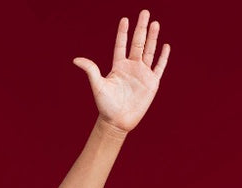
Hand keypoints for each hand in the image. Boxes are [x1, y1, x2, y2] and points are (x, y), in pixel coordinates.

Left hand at [73, 11, 169, 133]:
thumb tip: (75, 60)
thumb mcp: (97, 86)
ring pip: (149, 51)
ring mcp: (142, 74)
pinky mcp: (152, 83)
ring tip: (155, 23)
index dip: (123, 33)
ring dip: (152, 37)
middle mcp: (131, 67)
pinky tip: (166, 45)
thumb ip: (90, 70)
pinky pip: (159, 67)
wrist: (117, 122)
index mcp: (118, 66)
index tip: (125, 19)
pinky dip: (163, 57)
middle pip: (138, 43)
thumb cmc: (106, 105)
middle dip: (141, 28)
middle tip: (145, 12)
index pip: (121, 45)